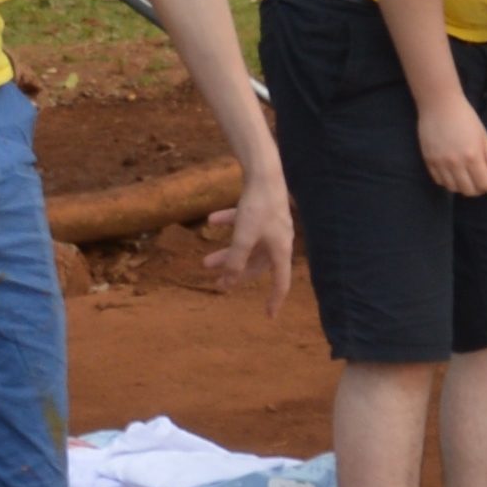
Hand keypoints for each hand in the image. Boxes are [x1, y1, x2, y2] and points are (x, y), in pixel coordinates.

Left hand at [203, 178, 295, 314]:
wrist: (264, 171)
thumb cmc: (258, 206)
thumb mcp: (243, 238)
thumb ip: (235, 261)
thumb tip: (227, 283)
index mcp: (281, 250)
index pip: (282, 282)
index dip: (275, 300)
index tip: (269, 315)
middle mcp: (279, 240)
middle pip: (257, 264)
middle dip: (235, 273)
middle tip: (216, 282)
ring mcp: (272, 225)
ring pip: (248, 246)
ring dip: (227, 253)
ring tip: (205, 260)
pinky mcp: (263, 210)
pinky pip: (245, 224)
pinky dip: (229, 225)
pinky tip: (212, 221)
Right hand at [416, 93, 486, 197]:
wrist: (439, 104)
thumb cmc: (465, 117)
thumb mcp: (483, 136)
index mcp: (473, 156)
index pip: (484, 184)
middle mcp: (456, 164)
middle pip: (469, 190)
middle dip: (479, 190)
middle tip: (483, 183)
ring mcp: (440, 164)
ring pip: (453, 188)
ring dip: (463, 188)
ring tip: (468, 180)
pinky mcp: (429, 161)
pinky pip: (440, 181)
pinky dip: (449, 182)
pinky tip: (454, 175)